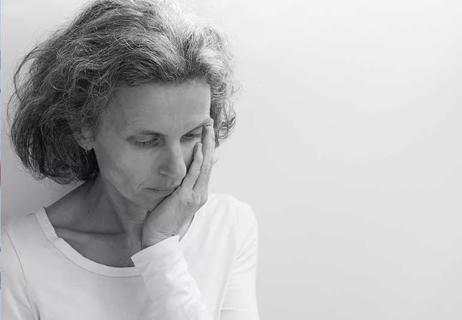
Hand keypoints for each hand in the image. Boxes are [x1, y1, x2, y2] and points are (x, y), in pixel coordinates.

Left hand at [141, 121, 214, 247]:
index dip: (207, 149)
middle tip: (210, 123)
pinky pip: (193, 175)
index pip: (206, 166)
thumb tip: (173, 175)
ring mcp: (195, 195)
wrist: (160, 240)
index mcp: (198, 193)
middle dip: (209, 141)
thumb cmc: (163, 221)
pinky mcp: (185, 196)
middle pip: (208, 162)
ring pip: (204, 165)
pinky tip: (199, 147)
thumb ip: (177, 187)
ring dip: (206, 145)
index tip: (206, 133)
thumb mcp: (173, 200)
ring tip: (207, 129)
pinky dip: (198, 160)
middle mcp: (200, 193)